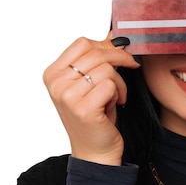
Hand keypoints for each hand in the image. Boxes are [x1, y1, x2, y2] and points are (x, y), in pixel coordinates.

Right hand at [43, 35, 139, 165]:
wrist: (95, 151)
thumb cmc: (95, 115)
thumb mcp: (91, 83)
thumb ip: (97, 59)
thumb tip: (115, 34)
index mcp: (53, 73)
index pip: (82, 43)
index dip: (106, 45)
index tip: (121, 53)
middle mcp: (56, 83)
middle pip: (96, 53)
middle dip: (121, 58)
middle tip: (132, 66)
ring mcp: (68, 96)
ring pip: (106, 69)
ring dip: (120, 81)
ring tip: (117, 95)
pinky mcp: (84, 108)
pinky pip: (111, 84)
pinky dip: (120, 92)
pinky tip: (117, 104)